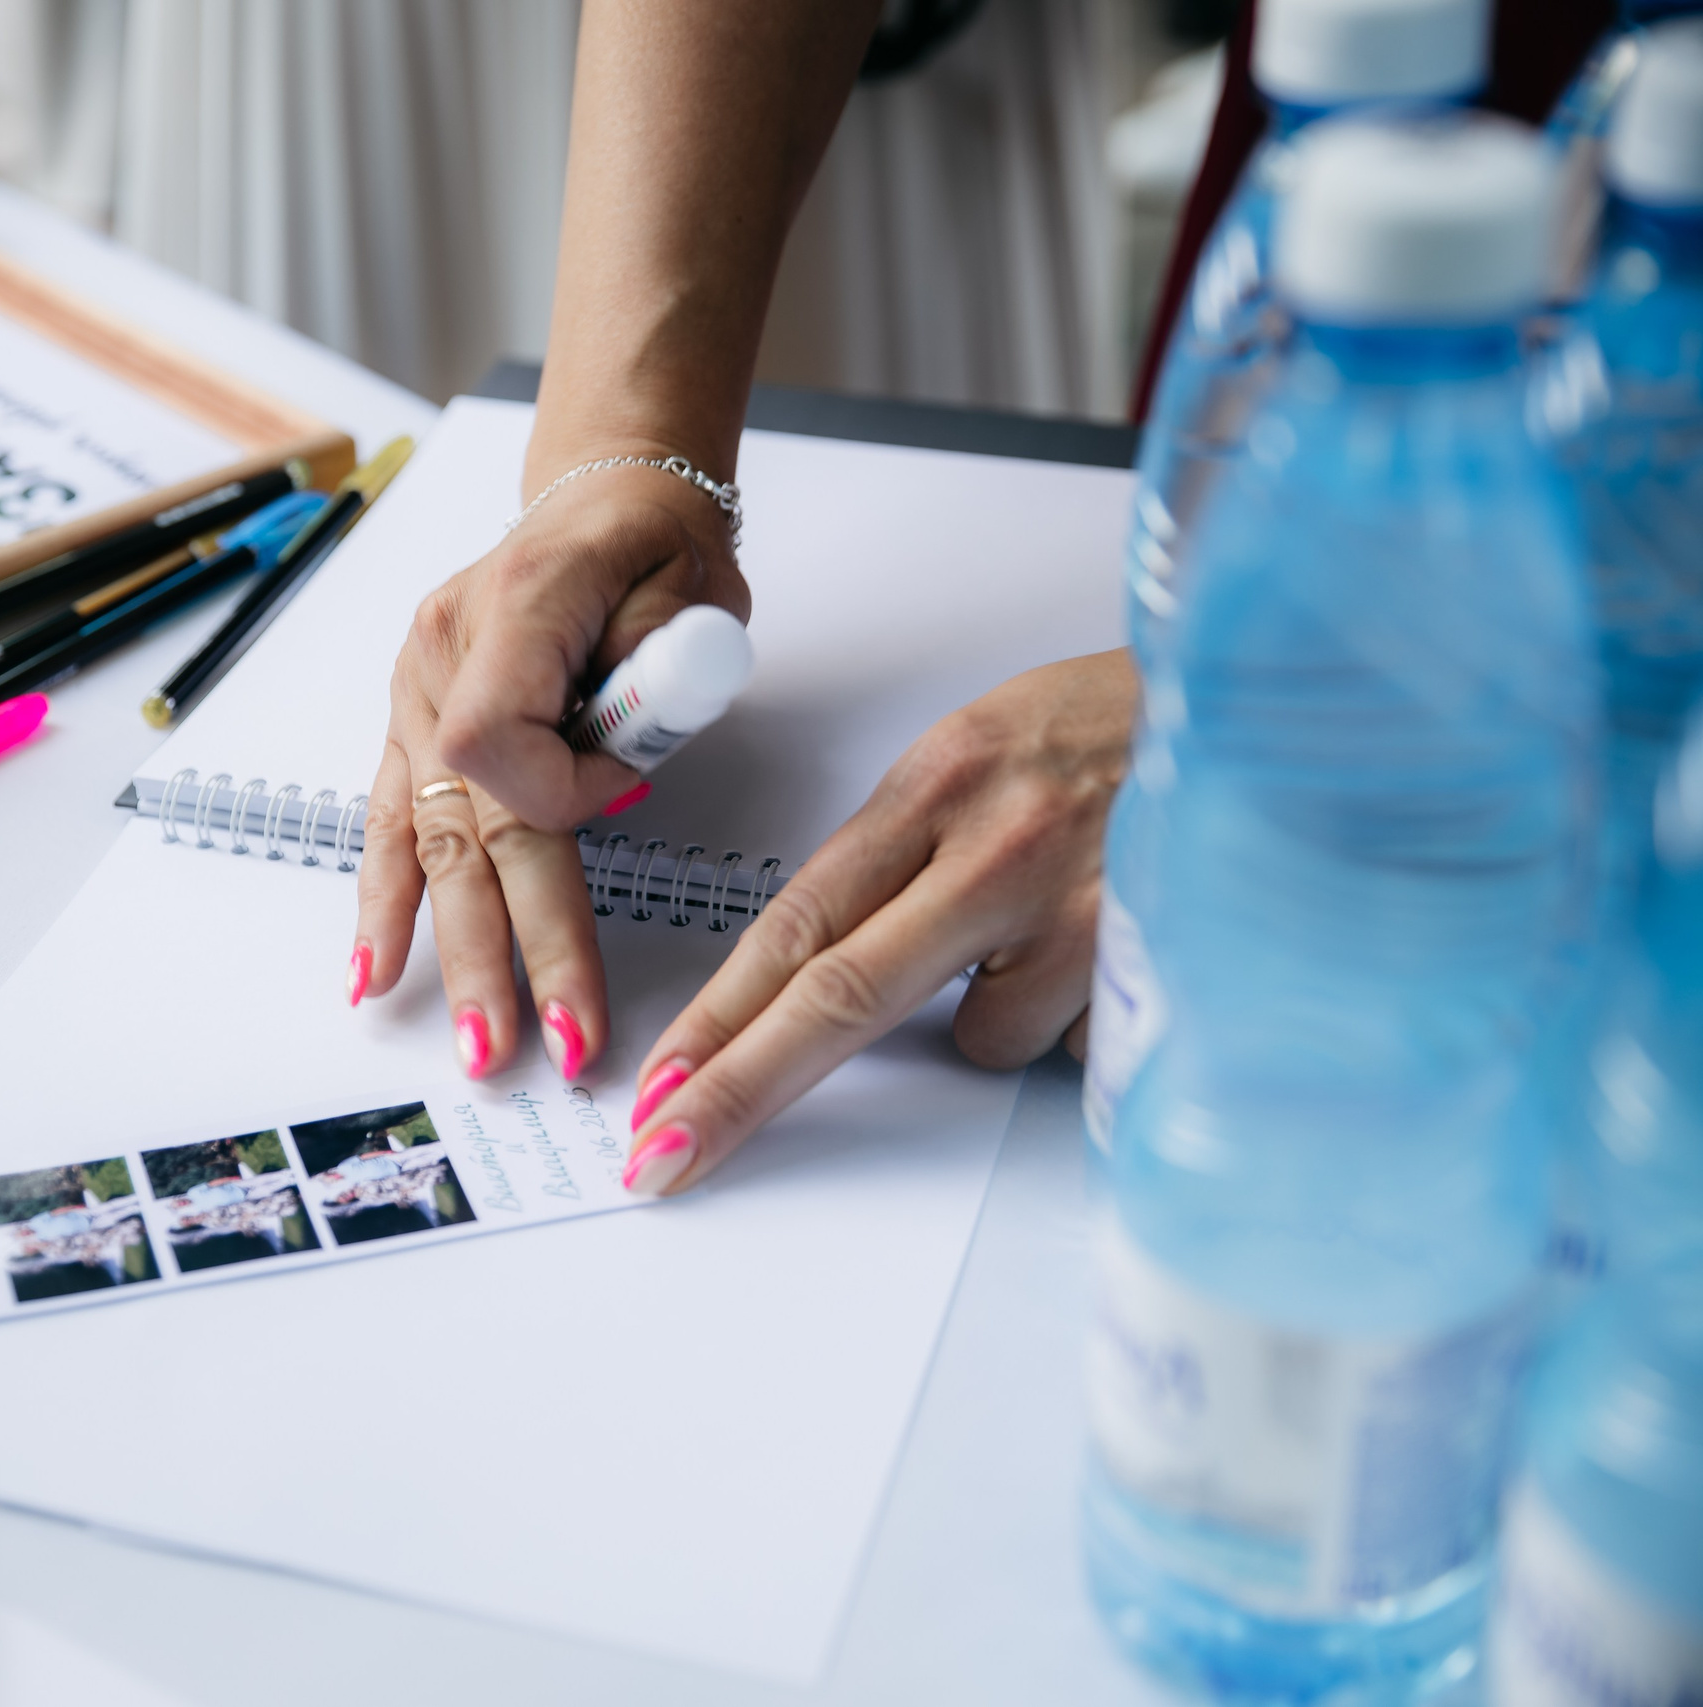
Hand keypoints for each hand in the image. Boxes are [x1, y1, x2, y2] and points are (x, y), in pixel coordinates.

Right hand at [351, 462, 747, 1081]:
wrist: (604, 500)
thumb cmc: (656, 546)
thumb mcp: (691, 592)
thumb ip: (657, 683)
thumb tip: (614, 785)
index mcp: (513, 609)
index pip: (501, 742)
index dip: (565, 792)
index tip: (624, 790)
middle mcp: (441, 657)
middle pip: (467, 822)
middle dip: (504, 944)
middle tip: (525, 1045)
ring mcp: (414, 693)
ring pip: (427, 839)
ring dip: (447, 950)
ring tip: (466, 1043)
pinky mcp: (413, 725)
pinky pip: (395, 822)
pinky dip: (386, 900)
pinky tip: (372, 973)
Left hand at [620, 649, 1137, 1195]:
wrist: (1275, 698)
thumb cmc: (1122, 726)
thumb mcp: (985, 750)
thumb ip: (907, 849)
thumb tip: (834, 963)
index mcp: (938, 786)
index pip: (796, 923)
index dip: (719, 1016)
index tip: (659, 1082)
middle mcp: (1001, 850)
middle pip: (841, 997)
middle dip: (742, 1088)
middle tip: (667, 1153)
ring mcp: (1088, 913)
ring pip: (983, 1038)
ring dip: (999, 1012)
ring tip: (1064, 924)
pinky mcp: (1165, 967)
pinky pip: (1080, 1040)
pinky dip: (1083, 1013)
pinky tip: (1124, 942)